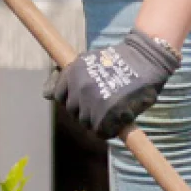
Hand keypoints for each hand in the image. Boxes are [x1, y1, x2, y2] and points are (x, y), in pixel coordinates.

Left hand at [47, 31, 180, 140]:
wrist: (145, 58)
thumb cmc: (116, 61)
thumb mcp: (86, 62)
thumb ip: (65, 78)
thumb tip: (45, 95)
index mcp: (72, 73)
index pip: (59, 96)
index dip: (72, 99)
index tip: (84, 97)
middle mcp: (79, 88)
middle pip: (73, 112)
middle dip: (85, 111)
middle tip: (103, 103)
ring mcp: (94, 101)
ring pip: (86, 123)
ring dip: (97, 121)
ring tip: (111, 111)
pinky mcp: (109, 114)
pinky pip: (102, 132)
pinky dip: (108, 130)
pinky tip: (117, 121)